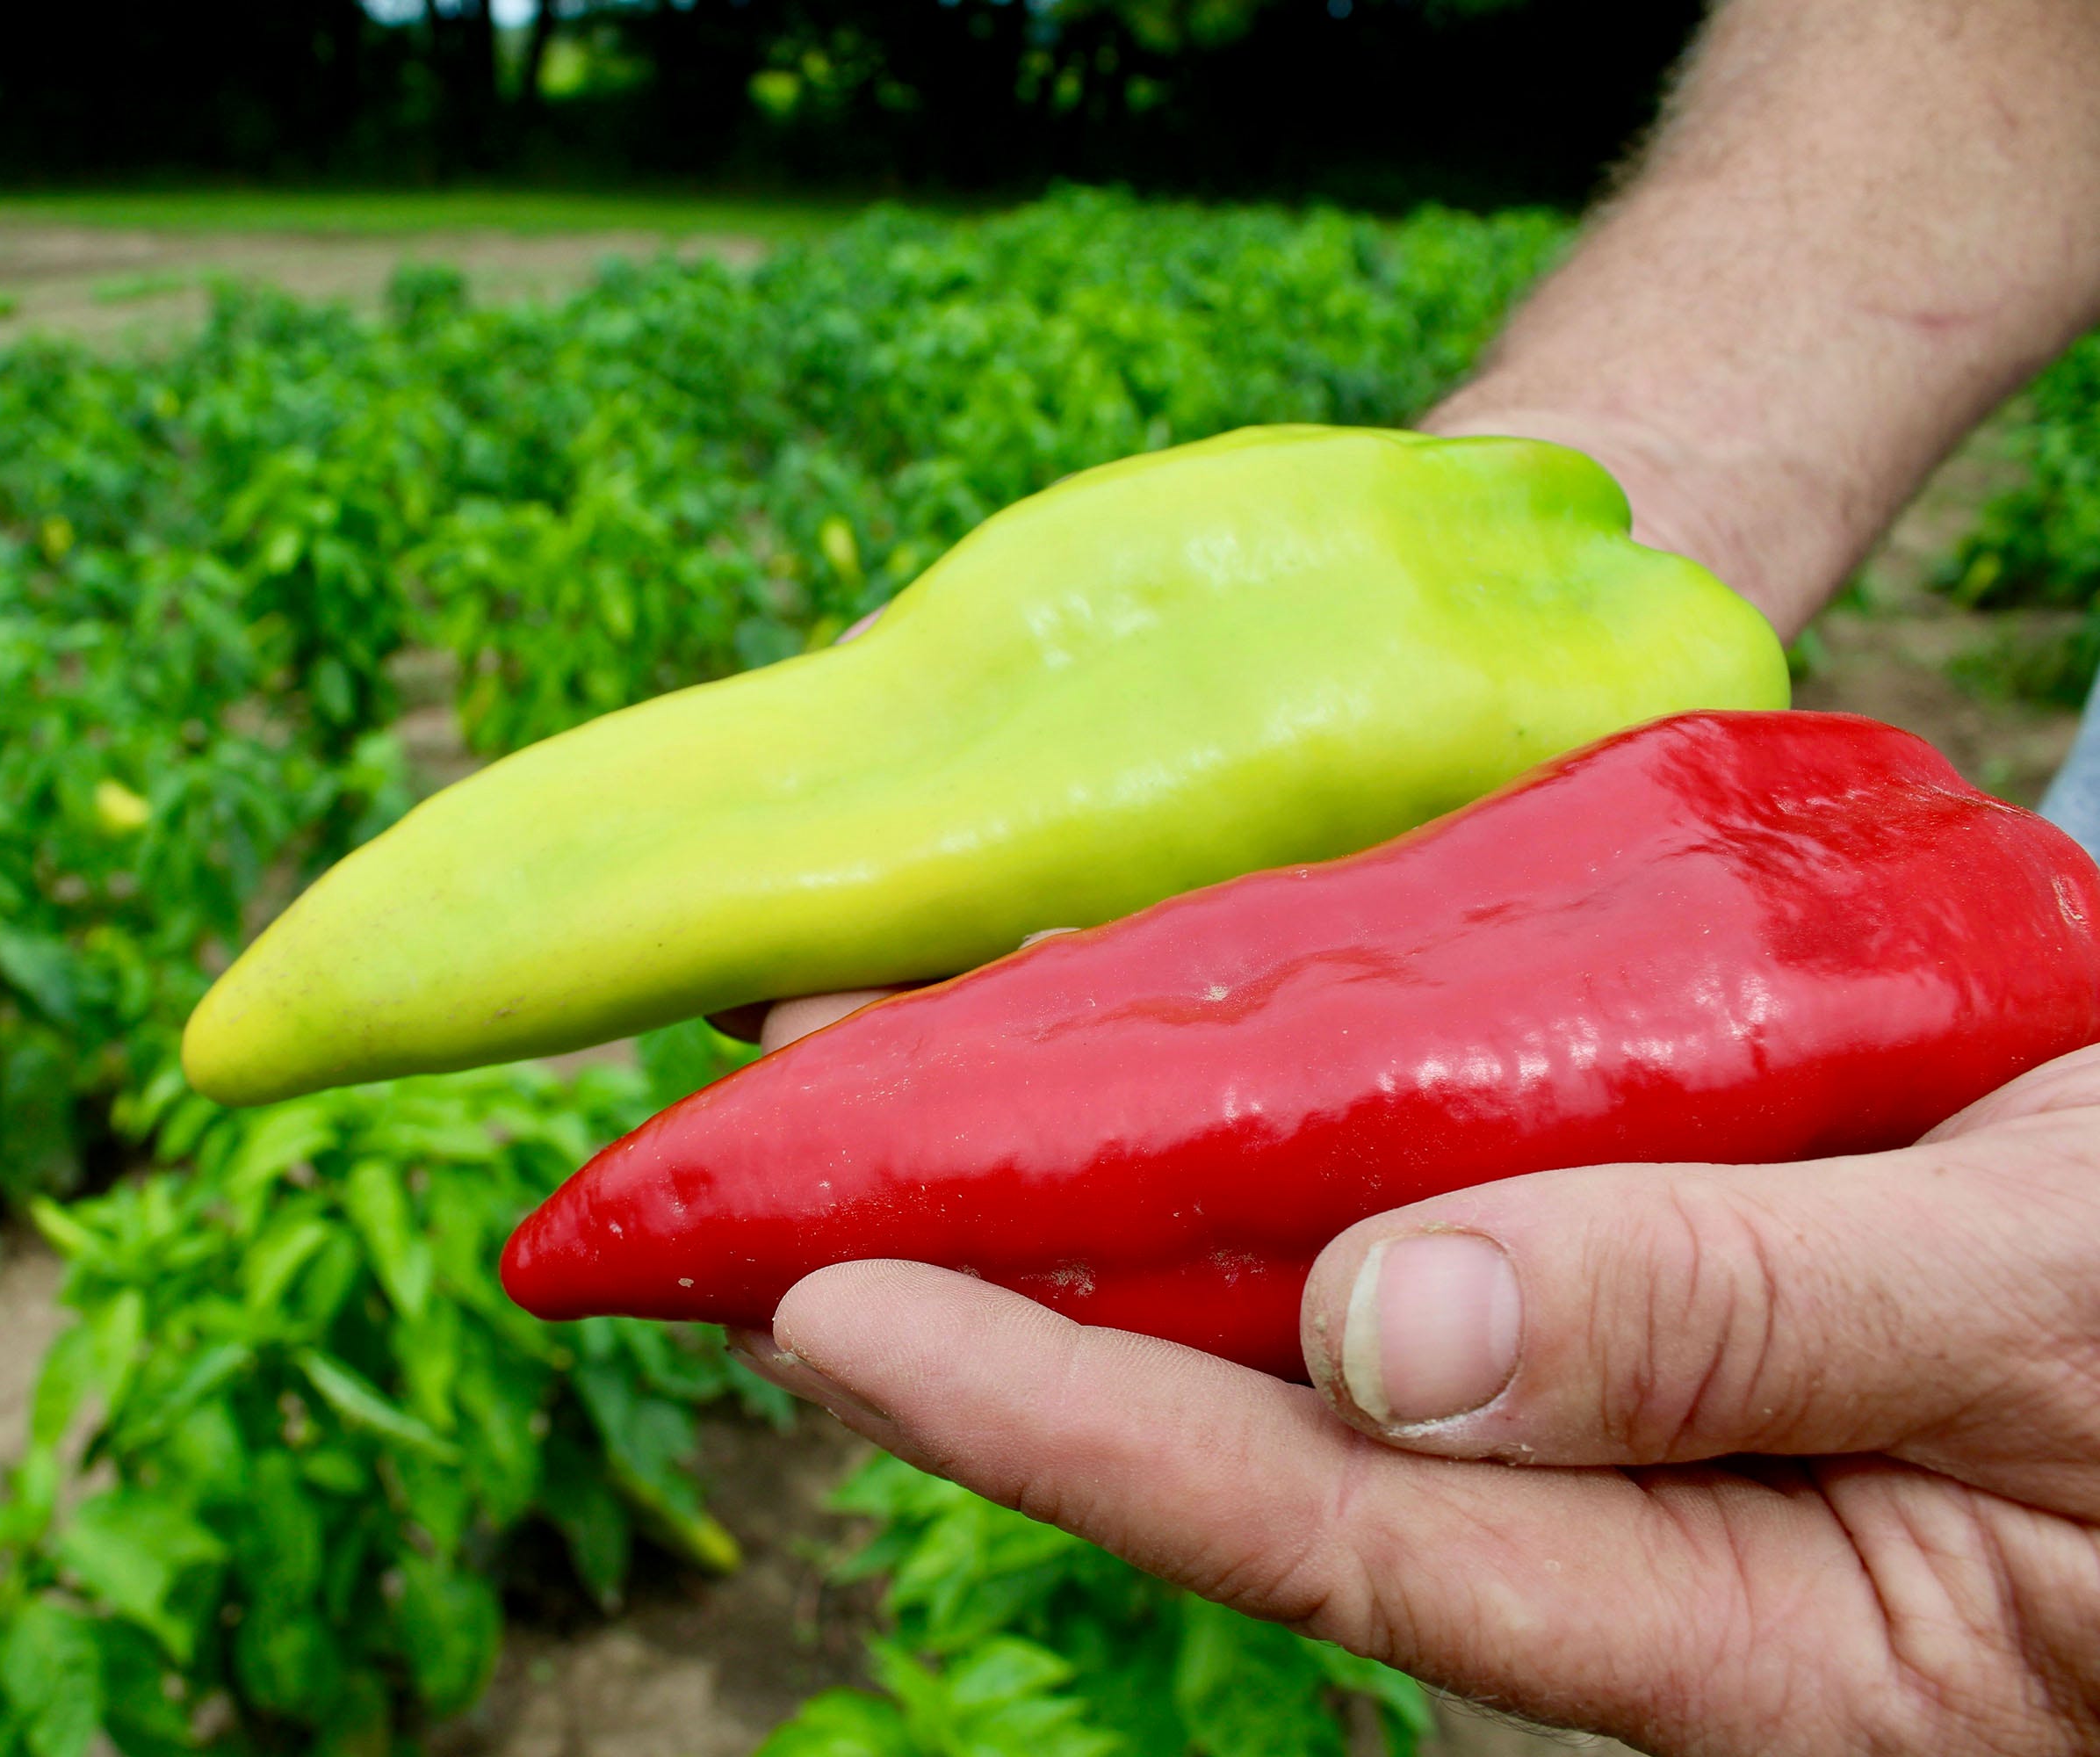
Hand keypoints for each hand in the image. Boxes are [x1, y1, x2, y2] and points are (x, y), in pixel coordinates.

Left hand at [732, 1031, 2099, 1755]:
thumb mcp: (2040, 1309)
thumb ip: (1726, 1325)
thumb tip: (1377, 1339)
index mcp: (1729, 1619)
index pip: (1321, 1526)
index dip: (1055, 1420)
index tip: (826, 1313)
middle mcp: (1618, 1525)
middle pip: (1248, 1434)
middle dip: (998, 1311)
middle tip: (754, 1199)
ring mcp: (1609, 1405)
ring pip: (1291, 1322)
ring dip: (1083, 1209)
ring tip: (872, 1094)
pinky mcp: (1618, 1285)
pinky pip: (1394, 1220)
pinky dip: (1244, 1143)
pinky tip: (1129, 1061)